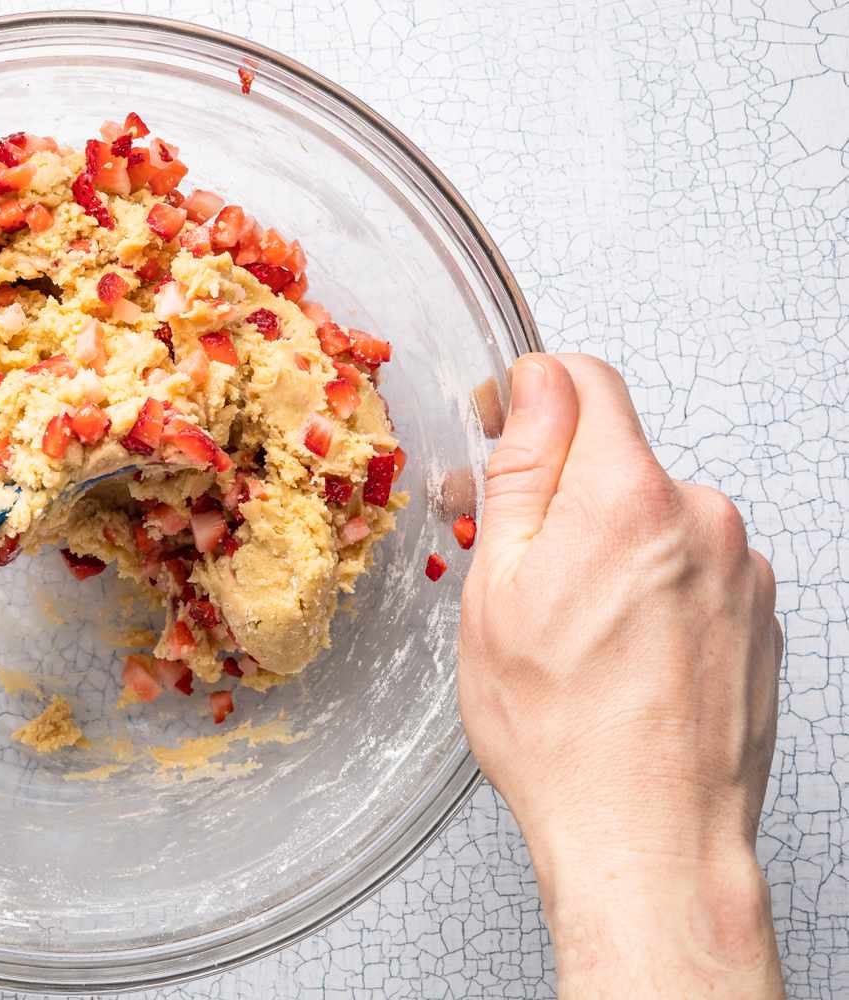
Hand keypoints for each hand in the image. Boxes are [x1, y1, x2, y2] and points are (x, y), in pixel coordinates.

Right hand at [459, 354, 783, 995]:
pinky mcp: (761, 615)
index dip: (529, 396)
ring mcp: (743, 569)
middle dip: (559, 493)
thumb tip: (534, 387)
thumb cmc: (563, 735)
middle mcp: (702, 518)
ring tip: (571, 630)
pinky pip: (692, 567)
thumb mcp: (497, 590)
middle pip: (616, 459)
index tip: (500, 428)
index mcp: (627, 498)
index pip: (585, 382)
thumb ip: (521, 471)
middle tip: (513, 564)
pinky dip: (652, 588)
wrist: (650, 838)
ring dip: (609, 545)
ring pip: (653, 517)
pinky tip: (619, 653)